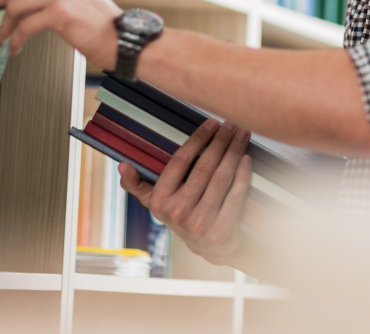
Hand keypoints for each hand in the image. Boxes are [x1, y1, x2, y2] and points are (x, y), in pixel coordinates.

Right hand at [120, 118, 254, 265]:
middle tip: (232, 123)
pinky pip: (235, 196)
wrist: (208, 247)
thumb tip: (122, 165)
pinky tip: (247, 158)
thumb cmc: (182, 213)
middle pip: (204, 167)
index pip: (180, 161)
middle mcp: (177, 212)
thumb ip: (137, 183)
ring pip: (221, 179)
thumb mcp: (155, 202)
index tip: (212, 122)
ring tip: (242, 133)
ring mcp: (200, 223)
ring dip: (234, 152)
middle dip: (220, 141)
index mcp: (159, 200)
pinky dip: (243, 176)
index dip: (198, 139)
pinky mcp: (221, 231)